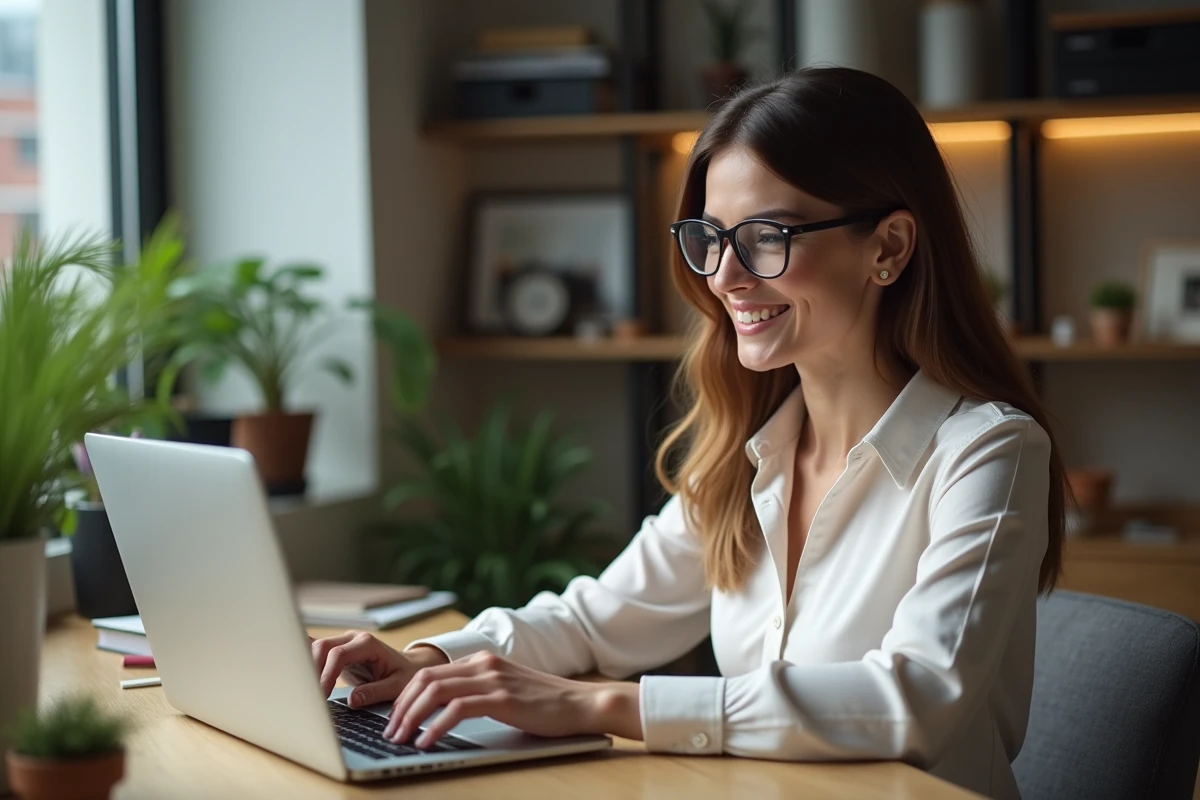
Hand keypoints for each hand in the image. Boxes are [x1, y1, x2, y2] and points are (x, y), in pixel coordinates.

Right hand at [310, 631, 448, 707]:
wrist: (408, 666)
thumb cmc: (405, 675)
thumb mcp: (396, 686)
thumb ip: (375, 692)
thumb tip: (352, 700)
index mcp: (368, 644)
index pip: (339, 654)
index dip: (326, 674)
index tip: (321, 696)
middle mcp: (353, 638)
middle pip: (322, 647)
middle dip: (311, 670)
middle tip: (309, 697)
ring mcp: (343, 641)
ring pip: (315, 647)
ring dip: (307, 667)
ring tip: (303, 691)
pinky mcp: (337, 650)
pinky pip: (317, 650)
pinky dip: (305, 657)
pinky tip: (294, 669)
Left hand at [384, 651, 641, 748]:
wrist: (580, 703)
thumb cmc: (545, 704)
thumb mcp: (505, 690)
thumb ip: (478, 692)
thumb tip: (444, 711)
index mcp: (481, 660)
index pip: (428, 672)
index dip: (405, 696)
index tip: (394, 719)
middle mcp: (483, 663)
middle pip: (424, 678)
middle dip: (400, 707)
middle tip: (390, 732)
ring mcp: (492, 678)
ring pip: (435, 690)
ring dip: (411, 716)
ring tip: (401, 739)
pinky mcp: (502, 697)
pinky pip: (457, 709)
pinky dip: (436, 726)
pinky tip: (427, 742)